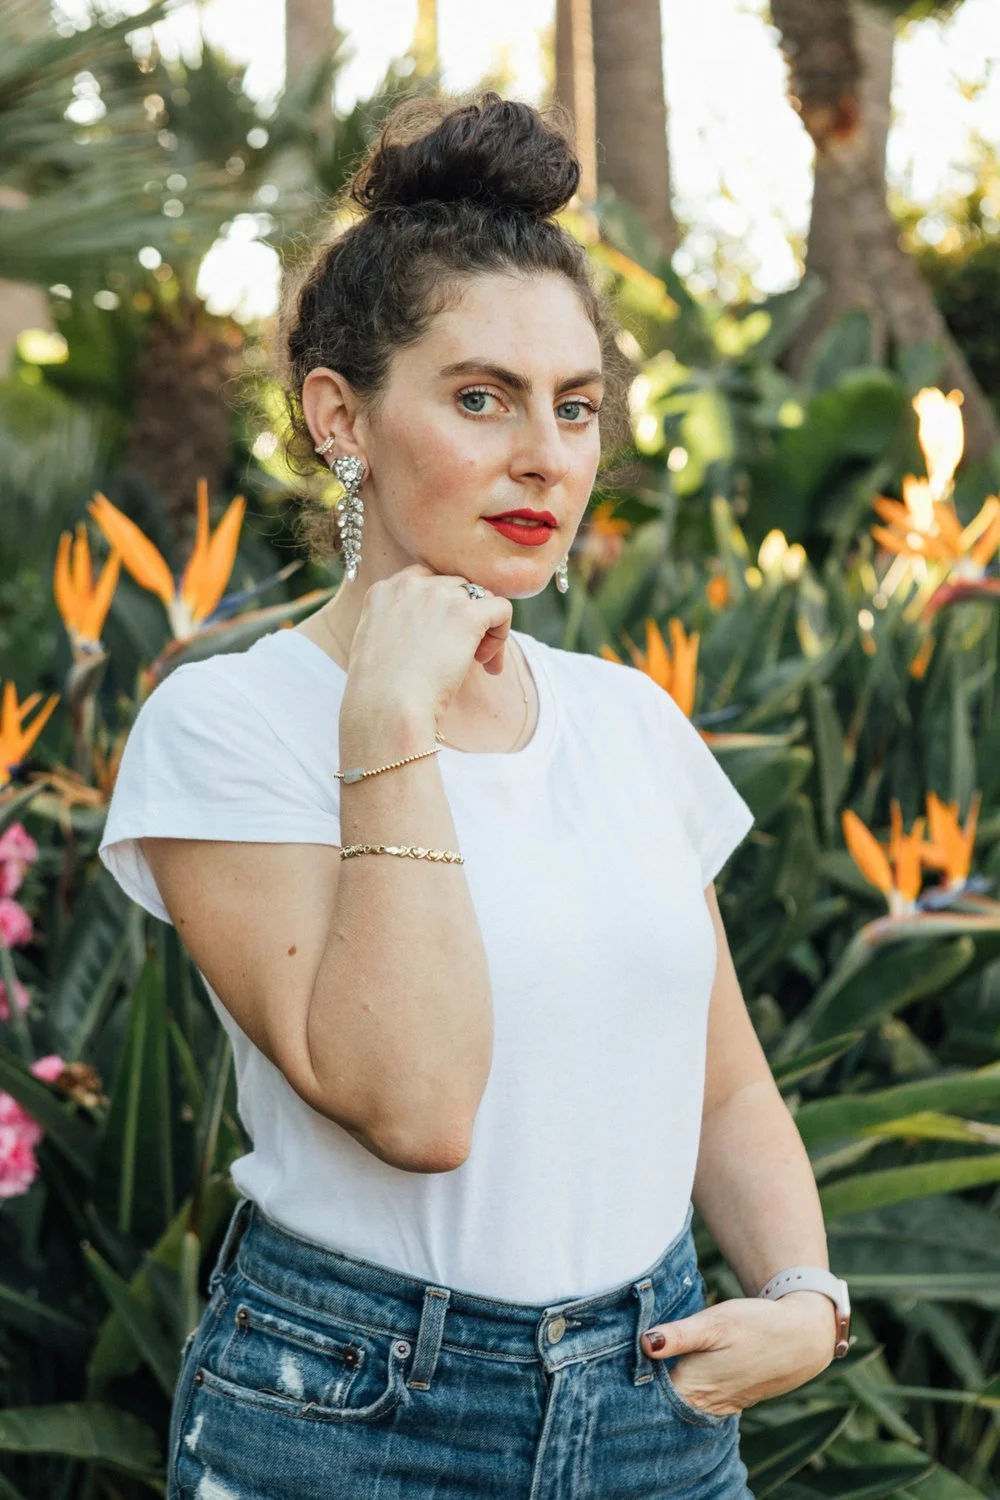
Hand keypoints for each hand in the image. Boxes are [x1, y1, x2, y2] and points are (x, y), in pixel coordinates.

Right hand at [341, 564, 513, 724]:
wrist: (386, 707)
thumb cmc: (379, 693)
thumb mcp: (375, 647)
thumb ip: (397, 627)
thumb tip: (431, 633)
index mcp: (384, 591)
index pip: (427, 581)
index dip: (443, 609)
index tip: (444, 639)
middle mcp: (411, 586)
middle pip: (457, 589)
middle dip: (466, 620)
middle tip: (468, 657)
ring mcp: (439, 596)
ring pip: (481, 598)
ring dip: (484, 629)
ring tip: (479, 663)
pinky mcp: (467, 614)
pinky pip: (502, 609)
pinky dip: (502, 634)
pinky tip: (488, 663)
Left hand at [642, 1290, 835, 1417]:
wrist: (801, 1337)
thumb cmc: (755, 1325)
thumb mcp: (714, 1322)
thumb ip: (679, 1335)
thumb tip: (645, 1343)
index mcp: (693, 1387)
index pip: (647, 1395)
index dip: (629, 1380)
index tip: (613, 1361)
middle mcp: (704, 1404)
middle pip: (662, 1403)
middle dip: (643, 1386)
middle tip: (623, 1360)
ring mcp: (719, 1406)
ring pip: (680, 1404)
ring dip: (664, 1390)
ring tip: (646, 1366)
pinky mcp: (730, 1401)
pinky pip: (699, 1403)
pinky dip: (685, 1392)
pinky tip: (678, 1374)